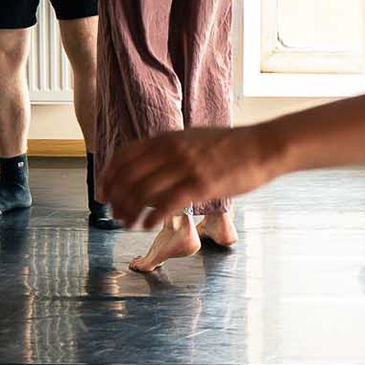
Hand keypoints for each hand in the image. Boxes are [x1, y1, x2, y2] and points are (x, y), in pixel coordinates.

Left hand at [104, 126, 267, 226]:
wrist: (262, 147)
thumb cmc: (231, 146)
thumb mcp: (194, 138)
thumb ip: (171, 149)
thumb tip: (151, 165)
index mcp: (167, 138)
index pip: (124, 156)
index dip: (108, 175)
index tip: (102, 192)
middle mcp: (171, 150)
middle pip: (128, 176)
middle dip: (116, 198)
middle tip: (114, 214)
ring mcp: (185, 167)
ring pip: (143, 192)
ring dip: (130, 212)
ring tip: (128, 225)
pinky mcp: (200, 185)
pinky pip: (166, 204)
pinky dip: (151, 218)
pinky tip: (148, 226)